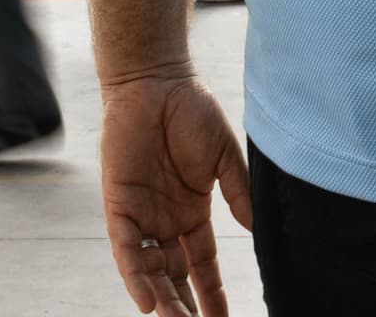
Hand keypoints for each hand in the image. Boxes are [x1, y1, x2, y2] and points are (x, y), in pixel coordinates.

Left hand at [97, 70, 251, 316]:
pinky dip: (136, 277)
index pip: (203, 265)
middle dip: (185, 307)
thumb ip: (238, 193)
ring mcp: (142, 216)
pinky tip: (148, 302)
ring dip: (162, 300)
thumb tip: (255, 228)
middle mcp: (165, 221)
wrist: (156, 81)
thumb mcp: (224, 157)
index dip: (213, 293)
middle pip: (175, 277)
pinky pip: (127, 250)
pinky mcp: (120, 206)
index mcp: (192, 213)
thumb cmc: (191, 110)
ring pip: (150, 272)